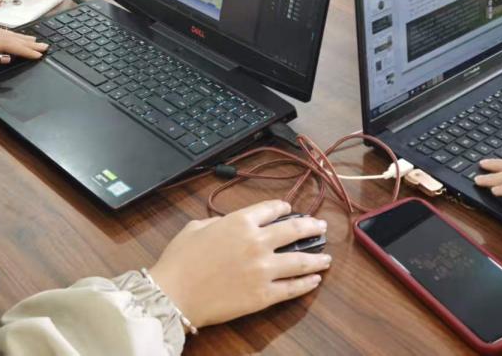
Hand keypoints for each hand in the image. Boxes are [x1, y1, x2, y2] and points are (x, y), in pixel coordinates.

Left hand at [0, 23, 46, 71]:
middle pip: (5, 36)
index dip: (23, 49)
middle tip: (44, 46)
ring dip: (17, 37)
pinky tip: (6, 37)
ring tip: (32, 41)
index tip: (39, 54)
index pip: (4, 44)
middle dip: (25, 42)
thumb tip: (0, 58)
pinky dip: (5, 35)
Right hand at [149, 200, 330, 327]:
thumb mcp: (196, 227)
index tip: (289, 209)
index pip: (271, 209)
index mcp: (240, 222)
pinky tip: (315, 280)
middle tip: (321, 227)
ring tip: (327, 257)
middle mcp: (257, 242)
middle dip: (312, 227)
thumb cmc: (180, 260)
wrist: (174, 294)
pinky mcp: (264, 295)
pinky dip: (307, 283)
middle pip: (294, 230)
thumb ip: (218, 222)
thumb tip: (227, 224)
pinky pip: (292, 288)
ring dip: (317, 257)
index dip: (283, 207)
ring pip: (301, 260)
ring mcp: (264, 269)